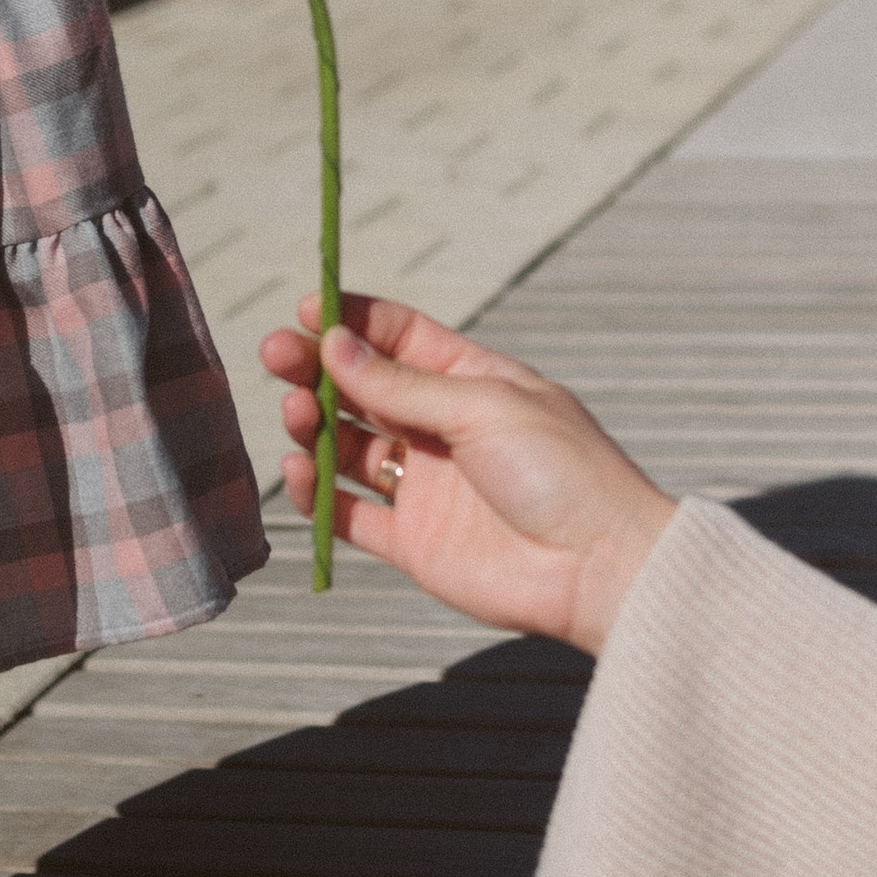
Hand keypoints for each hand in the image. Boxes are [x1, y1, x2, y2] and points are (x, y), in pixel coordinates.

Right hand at [259, 295, 673, 654]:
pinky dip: (318, 496)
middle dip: (317, 368)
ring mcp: (426, 487)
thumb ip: (404, 386)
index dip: (354, 322)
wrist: (600, 567)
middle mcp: (443, 430)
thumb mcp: (485, 407)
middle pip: (364, 390)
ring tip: (297, 414)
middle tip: (276, 354)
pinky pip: (350, 514)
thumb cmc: (564, 471)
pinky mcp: (412, 543)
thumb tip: (335, 344)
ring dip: (315, 426)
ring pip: (349, 448)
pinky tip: (301, 473)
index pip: (402, 339)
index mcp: (473, 382)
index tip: (308, 308)